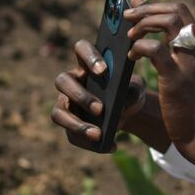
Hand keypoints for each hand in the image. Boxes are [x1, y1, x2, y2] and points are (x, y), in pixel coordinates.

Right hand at [51, 37, 168, 151]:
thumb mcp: (136, 89)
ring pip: (58, 113)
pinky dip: (89, 143)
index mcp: (87, 64)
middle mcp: (72, 81)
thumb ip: (133, 89)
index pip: (80, 48)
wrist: (128, 111)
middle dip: (81, 96)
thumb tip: (122, 100)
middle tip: (101, 109)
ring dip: (77, 124)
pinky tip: (111, 145)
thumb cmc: (128, 92)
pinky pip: (71, 135)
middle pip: (62, 81)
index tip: (104, 70)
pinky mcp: (69, 125)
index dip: (88, 57)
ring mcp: (66, 104)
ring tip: (98, 134)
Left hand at [123, 0, 194, 186]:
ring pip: (166, 21)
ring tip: (128, 34)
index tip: (140, 7)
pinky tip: (132, 56)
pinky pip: (153, 48)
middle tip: (128, 15)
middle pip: (176, 10)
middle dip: (148, 8)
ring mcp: (192, 61)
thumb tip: (181, 47)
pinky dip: (139, 46)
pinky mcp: (176, 76)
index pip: (184, 17)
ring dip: (142, 22)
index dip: (159, 9)